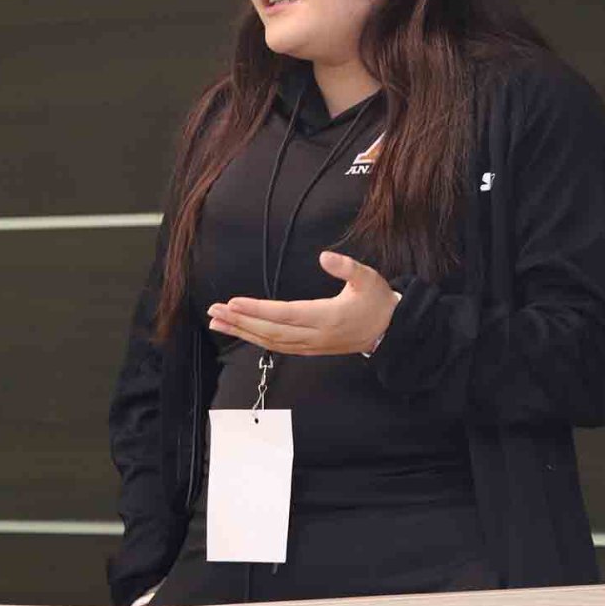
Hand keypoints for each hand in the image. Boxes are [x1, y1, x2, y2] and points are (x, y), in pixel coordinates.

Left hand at [206, 250, 399, 355]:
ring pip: (271, 342)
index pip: (285, 314)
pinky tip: (242, 332)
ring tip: (218, 322)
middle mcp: (315, 335)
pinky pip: (278, 347)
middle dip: (241, 321)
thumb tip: (324, 256)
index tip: (233, 302)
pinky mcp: (310, 349)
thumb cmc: (377, 301)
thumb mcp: (368, 278)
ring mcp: (311, 345)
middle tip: (215, 311)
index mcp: (327, 317)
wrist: (389, 330)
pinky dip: (257, 340)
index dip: (258, 310)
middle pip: (271, 331)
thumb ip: (347, 267)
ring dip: (243, 332)